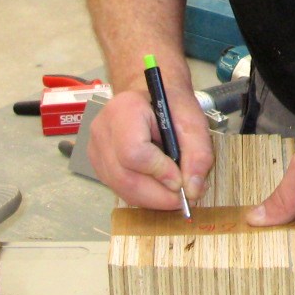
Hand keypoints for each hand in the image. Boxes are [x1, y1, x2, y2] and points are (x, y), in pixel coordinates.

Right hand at [87, 83, 213, 209]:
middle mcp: (102, 130)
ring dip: (151, 199)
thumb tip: (193, 191)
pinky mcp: (98, 164)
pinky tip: (158, 187)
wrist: (151, 95)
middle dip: (158, 195)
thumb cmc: (171, 105)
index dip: (159, 172)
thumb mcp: (194, 123)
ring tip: (174, 193)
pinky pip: (118, 189)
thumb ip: (198, 155)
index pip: (134, 152)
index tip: (181, 180)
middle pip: (124, 177)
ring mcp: (96, 149)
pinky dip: (142, 195)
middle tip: (183, 198)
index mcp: (124, 110)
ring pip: (120, 188)